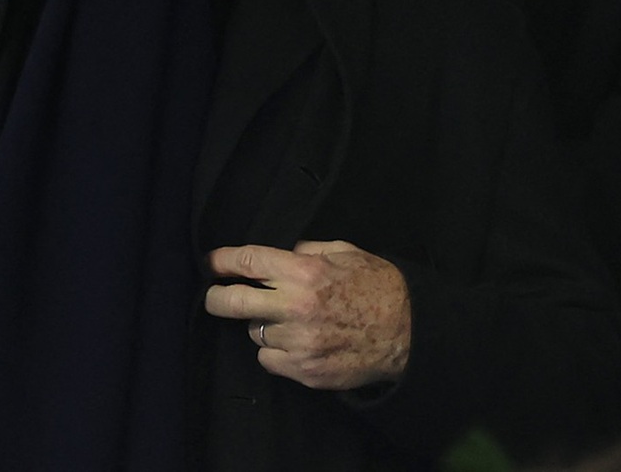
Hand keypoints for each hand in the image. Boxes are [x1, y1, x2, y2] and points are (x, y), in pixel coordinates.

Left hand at [205, 240, 410, 390]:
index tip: (211, 263)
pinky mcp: (304, 370)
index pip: (248, 261)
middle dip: (216, 298)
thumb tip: (284, 252)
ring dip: (260, 325)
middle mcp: (295, 307)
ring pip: (253, 332)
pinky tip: (294, 342)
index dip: (222, 261)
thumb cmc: (379, 286)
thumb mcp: (347, 252)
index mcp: (304, 272)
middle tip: (215, 297)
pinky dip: (275, 351)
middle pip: (232, 302)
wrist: (409, 334)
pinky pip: (269, 359)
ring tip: (284, 320)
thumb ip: (310, 250)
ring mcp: (298, 342)